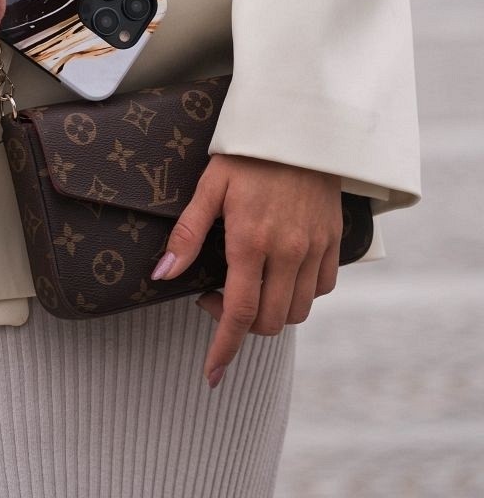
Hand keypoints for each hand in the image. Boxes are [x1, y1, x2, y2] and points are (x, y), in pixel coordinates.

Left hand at [151, 153, 341, 388]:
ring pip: (298, 310)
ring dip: (270, 312)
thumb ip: (188, 234)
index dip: (224, 348)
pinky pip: (322, 287)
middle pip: (268, 320)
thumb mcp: (210, 186)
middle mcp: (288, 252)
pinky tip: (280, 275)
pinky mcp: (334, 240)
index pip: (237, 313)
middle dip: (240, 326)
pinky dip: (301, 293)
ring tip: (247, 287)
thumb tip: (162, 274)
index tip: (212, 373)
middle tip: (215, 297)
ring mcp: (316, 248)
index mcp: (251, 242)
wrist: (302, 124)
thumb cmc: (248, 152)